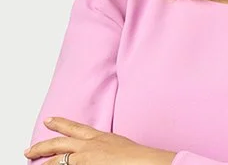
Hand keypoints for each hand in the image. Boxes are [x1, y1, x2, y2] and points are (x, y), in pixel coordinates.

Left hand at [24, 117, 176, 164]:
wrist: (145, 162)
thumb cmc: (137, 157)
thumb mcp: (118, 146)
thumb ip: (104, 147)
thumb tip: (97, 154)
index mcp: (99, 137)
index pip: (75, 127)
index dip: (60, 124)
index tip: (49, 120)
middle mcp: (90, 145)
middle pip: (60, 142)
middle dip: (42, 146)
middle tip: (29, 149)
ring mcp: (86, 157)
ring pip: (57, 159)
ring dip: (43, 162)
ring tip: (31, 161)